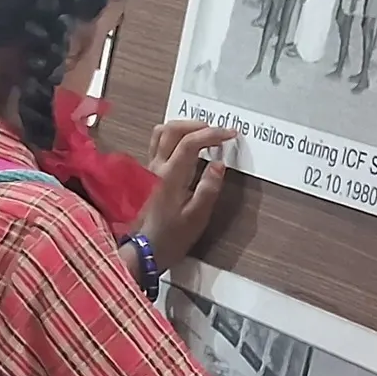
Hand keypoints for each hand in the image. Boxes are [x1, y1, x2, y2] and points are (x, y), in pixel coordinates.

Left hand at [136, 119, 237, 254]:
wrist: (145, 251)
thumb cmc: (172, 238)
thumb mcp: (197, 218)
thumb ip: (208, 189)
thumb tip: (219, 165)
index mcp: (170, 177)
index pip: (189, 142)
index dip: (212, 134)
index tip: (231, 134)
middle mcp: (156, 168)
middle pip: (171, 130)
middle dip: (197, 124)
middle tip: (218, 132)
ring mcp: (148, 169)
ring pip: (161, 134)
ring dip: (183, 127)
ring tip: (203, 135)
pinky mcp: (147, 173)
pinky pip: (158, 144)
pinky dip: (174, 137)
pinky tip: (188, 146)